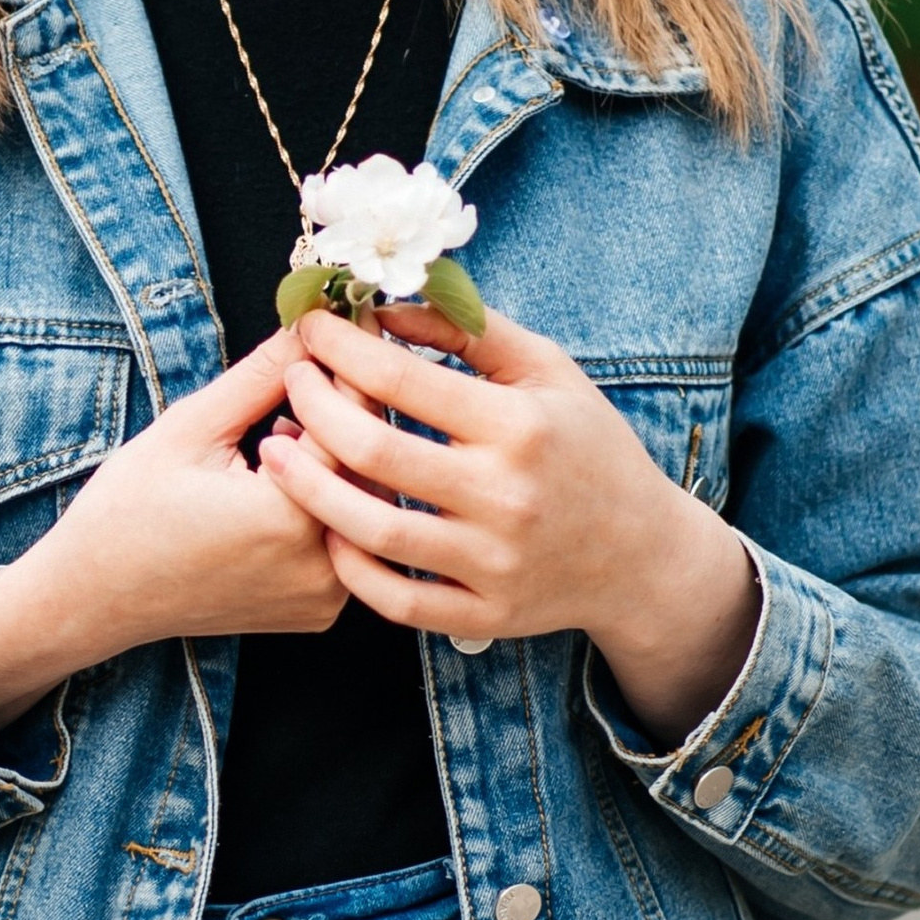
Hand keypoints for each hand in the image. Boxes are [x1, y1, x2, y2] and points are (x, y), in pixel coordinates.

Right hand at [0, 332, 344, 738]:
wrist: (96, 597)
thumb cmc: (128, 513)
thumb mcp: (190, 428)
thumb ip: (261, 376)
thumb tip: (310, 325)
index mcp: (288, 518)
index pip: (354, 423)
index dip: (343, 371)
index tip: (334, 335)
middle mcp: (320, 566)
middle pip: (367, 464)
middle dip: (344, 412)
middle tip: (312, 370)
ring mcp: (323, 596)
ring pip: (361, 503)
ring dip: (336, 459)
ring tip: (283, 429)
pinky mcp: (317, 610)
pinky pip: (344, 540)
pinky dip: (326, 503)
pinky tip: (282, 479)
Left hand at [257, 299, 758, 749]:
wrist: (642, 553)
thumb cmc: (587, 446)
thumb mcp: (547, 371)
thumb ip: (468, 330)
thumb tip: (386, 306)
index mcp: (519, 425)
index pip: (403, 377)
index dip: (341, 347)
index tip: (310, 327)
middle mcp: (505, 495)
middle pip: (373, 450)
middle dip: (312, 407)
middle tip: (289, 383)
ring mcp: (493, 562)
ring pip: (371, 530)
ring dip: (308, 488)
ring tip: (276, 453)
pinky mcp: (485, 613)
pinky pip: (395, 599)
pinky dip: (349, 566)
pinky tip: (325, 527)